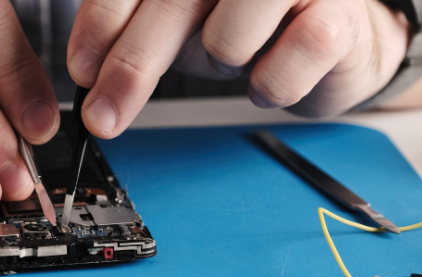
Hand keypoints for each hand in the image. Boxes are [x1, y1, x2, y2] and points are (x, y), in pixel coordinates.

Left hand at [67, 0, 410, 136]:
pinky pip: (281, 70)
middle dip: (130, 72)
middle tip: (104, 118)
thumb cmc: (249, 24)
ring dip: (224, 63)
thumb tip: (87, 75)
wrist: (340, 32)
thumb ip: (132, 34)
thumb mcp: (180, 24)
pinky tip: (274, 70)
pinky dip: (270, 86)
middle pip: (171, 13)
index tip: (81, 70)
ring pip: (226, 42)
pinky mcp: (338, 17)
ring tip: (241, 54)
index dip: (102, 27)